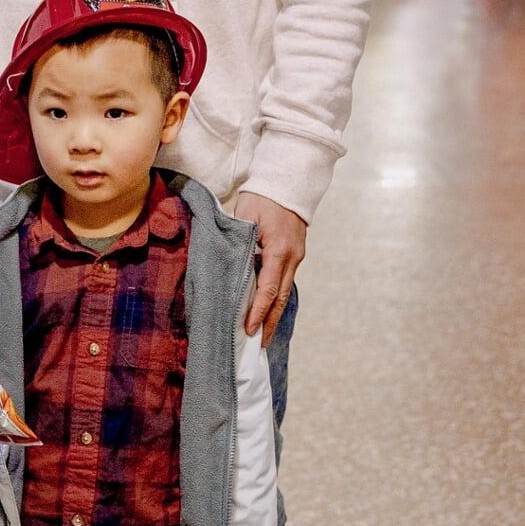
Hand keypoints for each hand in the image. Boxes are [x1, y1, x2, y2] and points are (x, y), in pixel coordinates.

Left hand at [234, 192, 306, 344]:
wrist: (288, 180)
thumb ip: (238, 242)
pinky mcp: (295, 253)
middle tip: (257, 345)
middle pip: (280, 298)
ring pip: (284, 292)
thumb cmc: (262, 196)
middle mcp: (292, 258)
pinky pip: (284, 281)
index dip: (257, 311)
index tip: (247, 329)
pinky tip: (267, 309)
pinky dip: (276, 298)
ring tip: (262, 334)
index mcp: (279, 250)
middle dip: (268, 322)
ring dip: (273, 313)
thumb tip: (227, 267)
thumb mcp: (245, 216)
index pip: (267, 289)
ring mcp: (296, 256)